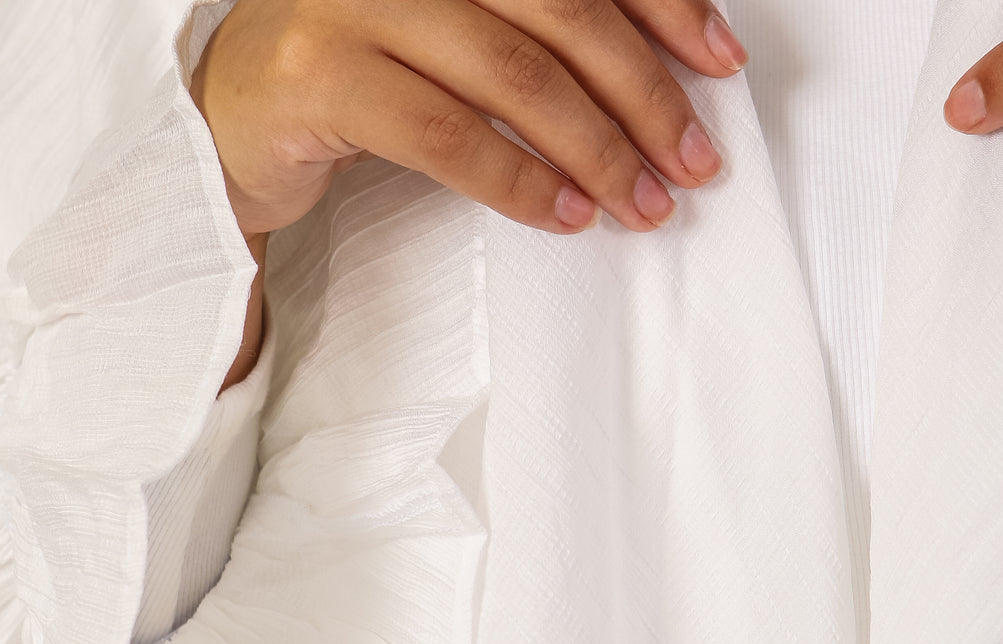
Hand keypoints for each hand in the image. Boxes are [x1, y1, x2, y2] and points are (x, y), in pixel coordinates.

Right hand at [191, 0, 748, 240]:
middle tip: (692, 160)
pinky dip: (518, 180)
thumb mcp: (462, 40)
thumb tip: (663, 84)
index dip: (663, 3)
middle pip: (560, 10)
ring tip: (643, 204)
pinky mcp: (318, 72)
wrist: (232, 114)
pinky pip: (445, 132)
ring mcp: (355, 1)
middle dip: (642, 91)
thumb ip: (541, 39)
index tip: (722, 62)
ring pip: (512, 73)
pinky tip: (566, 216)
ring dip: (595, 148)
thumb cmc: (367, 76)